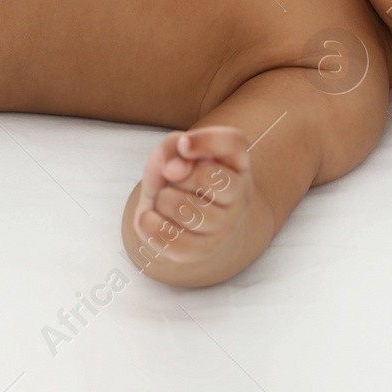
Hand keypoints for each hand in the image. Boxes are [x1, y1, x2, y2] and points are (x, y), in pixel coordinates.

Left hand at [130, 126, 252, 268]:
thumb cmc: (178, 174)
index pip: (233, 143)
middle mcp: (240, 193)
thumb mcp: (172, 150)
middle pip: (207, 178)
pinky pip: (172, 240)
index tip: (183, 144)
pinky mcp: (204, 250)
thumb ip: (172, 148)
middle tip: (175, 179)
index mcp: (237, 161)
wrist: (175, 213)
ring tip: (166, 199)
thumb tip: (175, 170)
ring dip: (162, 200)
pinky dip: (151, 225)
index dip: (205, 141)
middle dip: (178, 176)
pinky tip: (153, 218)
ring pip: (186, 211)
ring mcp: (226, 226)